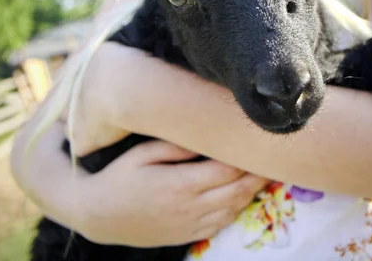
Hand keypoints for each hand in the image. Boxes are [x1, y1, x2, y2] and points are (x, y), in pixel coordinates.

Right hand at [75, 140, 270, 246]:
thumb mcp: (142, 154)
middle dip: (258, 175)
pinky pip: (221, 224)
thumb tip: (204, 136)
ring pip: (233, 209)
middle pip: (237, 190)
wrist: (97, 216)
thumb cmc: (118, 178)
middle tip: (273, 159)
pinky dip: (236, 209)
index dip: (248, 158)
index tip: (260, 144)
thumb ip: (175, 146)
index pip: (227, 170)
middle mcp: (190, 207)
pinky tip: (241, 196)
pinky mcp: (186, 235)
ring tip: (264, 175)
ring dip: (251, 192)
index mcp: (180, 183)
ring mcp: (190, 224)